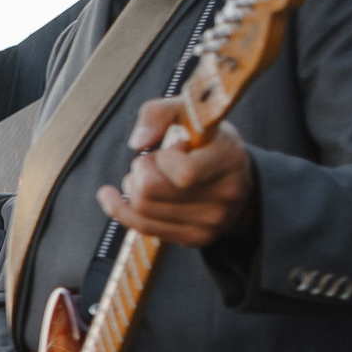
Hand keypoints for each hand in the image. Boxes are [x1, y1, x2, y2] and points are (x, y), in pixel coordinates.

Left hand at [95, 99, 257, 247]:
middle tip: (149, 162)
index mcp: (228, 159)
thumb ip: (159, 113)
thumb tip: (137, 142)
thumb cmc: (208, 141)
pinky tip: (114, 197)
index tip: (170, 150)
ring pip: (142, 210)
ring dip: (132, 188)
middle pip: (150, 191)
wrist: (237, 179)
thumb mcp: (190, 113)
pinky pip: (143, 228)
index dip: (163, 159)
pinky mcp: (195, 238)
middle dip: (139, 171)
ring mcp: (211, 222)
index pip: (184, 173)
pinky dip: (121, 210)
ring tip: (144, 176)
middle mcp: (224, 195)